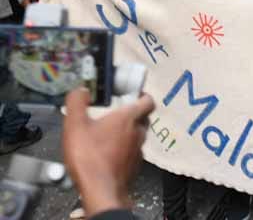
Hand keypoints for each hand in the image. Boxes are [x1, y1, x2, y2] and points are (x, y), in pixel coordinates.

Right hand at [63, 89, 153, 216]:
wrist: (100, 190)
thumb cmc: (89, 157)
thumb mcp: (75, 125)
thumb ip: (77, 103)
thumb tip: (81, 90)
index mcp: (128, 118)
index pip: (148, 101)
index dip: (143, 96)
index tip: (135, 94)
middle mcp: (138, 132)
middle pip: (142, 118)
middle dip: (132, 114)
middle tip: (117, 114)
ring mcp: (138, 150)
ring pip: (138, 135)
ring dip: (127, 133)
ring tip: (110, 134)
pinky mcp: (134, 166)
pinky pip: (132, 152)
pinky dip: (124, 149)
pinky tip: (109, 154)